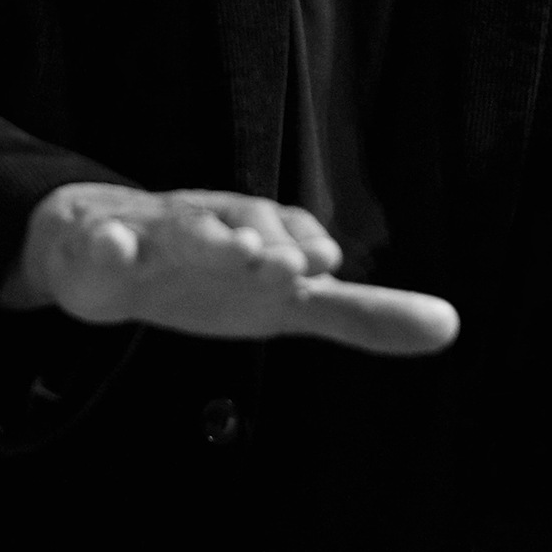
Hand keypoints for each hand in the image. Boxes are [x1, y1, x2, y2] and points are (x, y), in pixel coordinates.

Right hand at [0, 183, 457, 355]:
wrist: (111, 248)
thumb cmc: (215, 275)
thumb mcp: (286, 300)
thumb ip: (359, 314)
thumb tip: (450, 326)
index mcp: (261, 236)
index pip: (290, 236)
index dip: (304, 246)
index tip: (327, 264)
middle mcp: (216, 224)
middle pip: (242, 225)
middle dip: (265, 241)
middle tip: (289, 265)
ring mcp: (157, 234)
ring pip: (183, 228)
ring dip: (209, 237)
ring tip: (235, 251)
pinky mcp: (102, 248)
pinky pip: (102, 244)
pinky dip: (110, 246)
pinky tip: (116, 252)